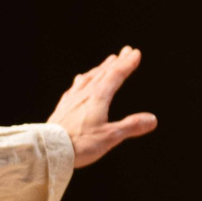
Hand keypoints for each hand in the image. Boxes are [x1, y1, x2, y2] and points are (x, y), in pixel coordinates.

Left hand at [47, 46, 156, 167]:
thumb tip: (152, 119)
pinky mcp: (63, 106)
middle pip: (103, 72)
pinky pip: (76, 86)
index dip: (127, 64)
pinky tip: (80, 80)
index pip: (116, 75)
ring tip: (107, 62)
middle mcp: (85, 93)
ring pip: (89, 77)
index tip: (135, 53)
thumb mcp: (110, 137)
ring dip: (100, 68)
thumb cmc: (80, 144)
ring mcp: (72, 98)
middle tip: (125, 51)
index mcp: (98, 97)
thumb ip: (131, 126)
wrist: (49, 149)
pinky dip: (83, 79)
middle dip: (116, 62)